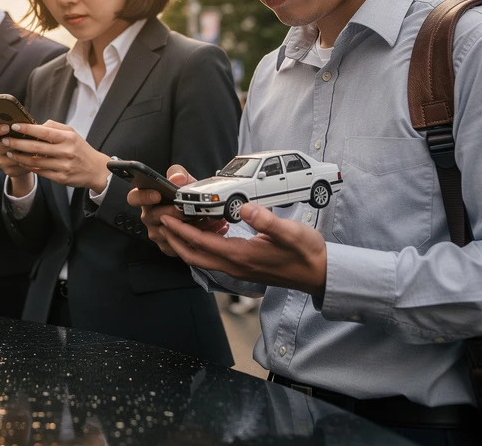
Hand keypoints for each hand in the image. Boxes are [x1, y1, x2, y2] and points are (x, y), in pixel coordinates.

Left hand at [0, 121, 110, 192]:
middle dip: (18, 143)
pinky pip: (40, 172)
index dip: (28, 129)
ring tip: (9, 151)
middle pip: (36, 147)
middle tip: (5, 140)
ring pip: (36, 161)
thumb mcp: (72, 133)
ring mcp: (63, 166)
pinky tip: (21, 162)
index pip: (44, 132)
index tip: (14, 126)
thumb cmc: (81, 149)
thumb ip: (55, 126)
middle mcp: (66, 151)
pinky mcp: (61, 178)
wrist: (96, 170)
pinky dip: (29, 166)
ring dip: (20, 156)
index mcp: (68, 138)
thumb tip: (37, 124)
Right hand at [0, 124, 30, 179]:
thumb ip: (22, 126)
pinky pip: (18, 166)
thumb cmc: (25, 139)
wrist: (27, 158)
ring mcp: (0, 160)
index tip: (7, 127)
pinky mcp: (8, 170)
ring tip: (33, 149)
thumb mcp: (23, 131)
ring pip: (11, 157)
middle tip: (24, 140)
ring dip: (22, 153)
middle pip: (0, 145)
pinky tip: (32, 158)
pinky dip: (27, 161)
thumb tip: (31, 123)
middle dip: (13, 143)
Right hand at [130, 165, 226, 255]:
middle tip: (188, 209)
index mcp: (146, 199)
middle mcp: (149, 217)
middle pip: (154, 216)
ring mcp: (157, 233)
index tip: (157, 194)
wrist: (196, 209)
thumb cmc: (184, 194)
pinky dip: (198, 236)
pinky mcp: (167, 246)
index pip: (134, 197)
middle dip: (173, 212)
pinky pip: (180, 244)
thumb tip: (176, 178)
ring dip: (190, 225)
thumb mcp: (183, 179)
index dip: (143, 196)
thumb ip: (178, 174)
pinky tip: (211, 227)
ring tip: (207, 217)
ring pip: (169, 232)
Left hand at [160, 202, 327, 294]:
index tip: (166, 217)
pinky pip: (214, 257)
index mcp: (240, 256)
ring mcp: (238, 268)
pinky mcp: (243, 267)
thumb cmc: (306, 253)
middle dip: (174, 239)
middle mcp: (234, 266)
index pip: (201, 243)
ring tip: (179, 222)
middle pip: (193, 255)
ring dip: (187, 242)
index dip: (180, 230)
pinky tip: (208, 228)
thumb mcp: (290, 232)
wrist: (318, 274)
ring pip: (202, 258)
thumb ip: (266, 219)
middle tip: (163, 221)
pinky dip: (203, 244)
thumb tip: (244, 207)